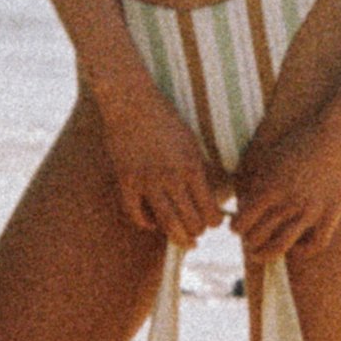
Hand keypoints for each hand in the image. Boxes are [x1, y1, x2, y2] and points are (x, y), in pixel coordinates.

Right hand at [94, 73, 225, 247]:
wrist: (130, 101)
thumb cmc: (165, 119)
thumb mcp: (190, 143)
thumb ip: (198, 171)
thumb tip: (208, 200)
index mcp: (192, 167)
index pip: (209, 211)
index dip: (214, 222)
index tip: (213, 222)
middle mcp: (171, 178)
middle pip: (191, 223)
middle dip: (197, 231)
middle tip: (197, 231)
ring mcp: (146, 181)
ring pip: (167, 224)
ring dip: (178, 237)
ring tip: (183, 239)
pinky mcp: (126, 181)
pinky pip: (137, 215)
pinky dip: (146, 223)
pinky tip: (152, 222)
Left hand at [229, 93, 340, 260]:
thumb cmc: (305, 137)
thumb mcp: (273, 155)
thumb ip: (257, 179)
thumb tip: (243, 200)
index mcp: (269, 186)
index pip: (243, 221)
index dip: (236, 227)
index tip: (236, 226)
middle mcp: (288, 202)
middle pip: (258, 236)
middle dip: (249, 240)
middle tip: (248, 239)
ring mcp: (311, 210)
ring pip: (282, 246)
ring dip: (266, 253)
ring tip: (261, 253)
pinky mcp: (332, 213)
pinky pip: (315, 244)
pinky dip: (302, 251)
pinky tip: (295, 246)